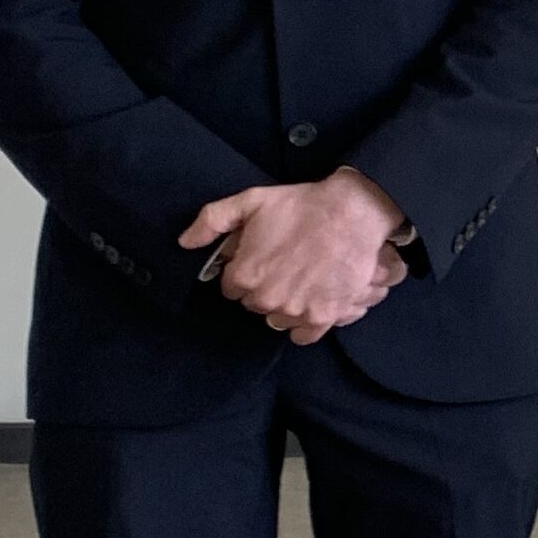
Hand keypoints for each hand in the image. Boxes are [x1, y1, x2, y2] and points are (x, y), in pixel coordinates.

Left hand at [182, 167, 409, 344]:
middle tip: (282, 266)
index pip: (231, 288)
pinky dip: (304, 324)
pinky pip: (303, 335)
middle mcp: (267, 299)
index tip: (259, 260)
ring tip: (299, 282)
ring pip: (278, 319)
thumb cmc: (302, 206)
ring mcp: (296, 311)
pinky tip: (309, 304)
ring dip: (284, 305)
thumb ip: (211, 221)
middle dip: (264, 288)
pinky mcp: (323, 318)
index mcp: (246, 275)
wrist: (352, 215)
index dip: (244, 271)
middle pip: (254, 304)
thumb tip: (186, 242)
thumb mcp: (251, 201)